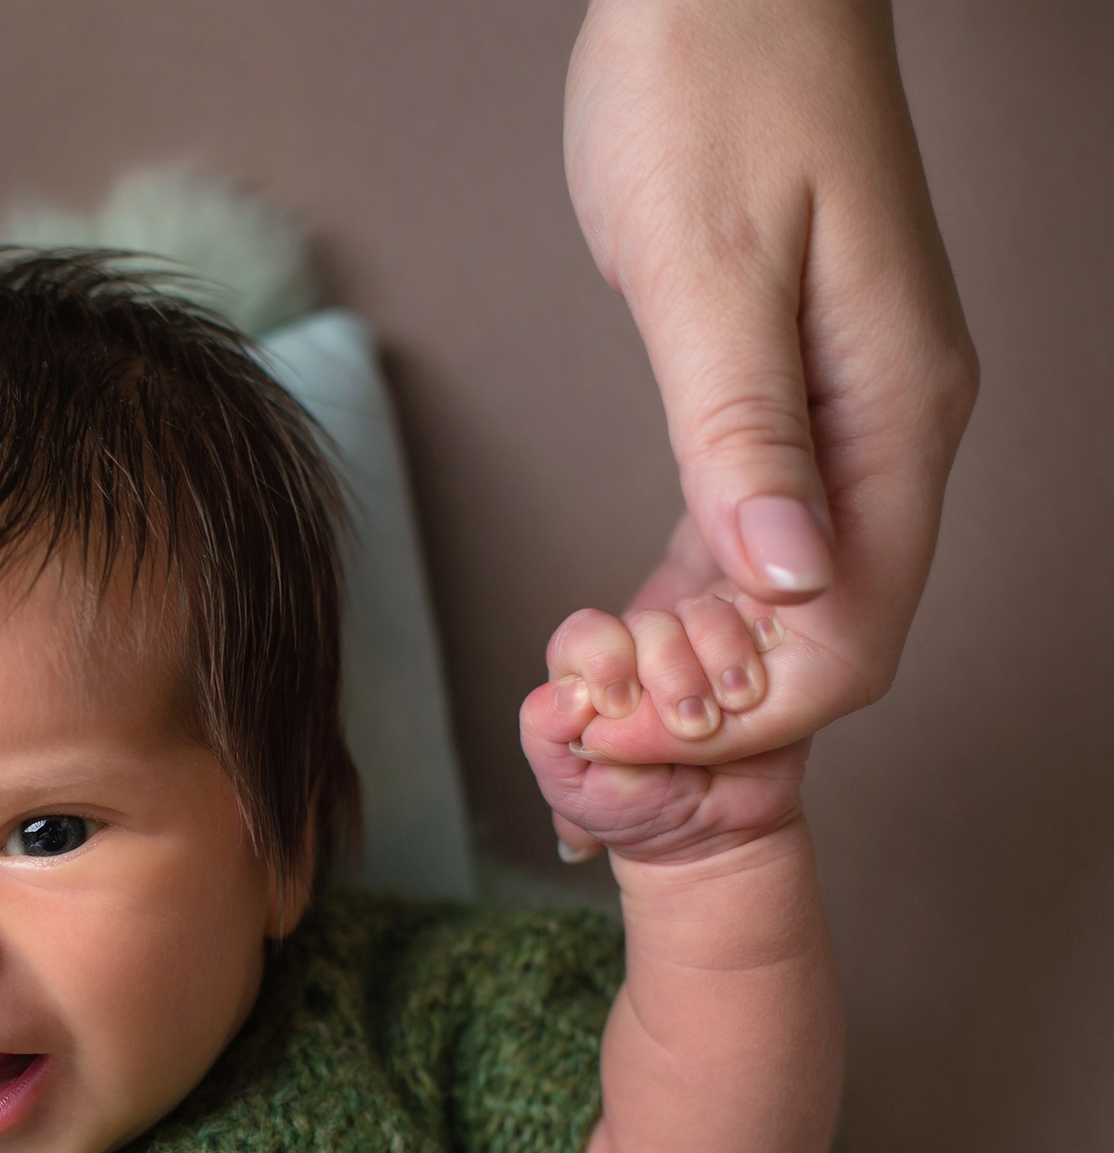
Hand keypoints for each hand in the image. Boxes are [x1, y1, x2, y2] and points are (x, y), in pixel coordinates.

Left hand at [523, 601, 808, 867]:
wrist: (718, 838)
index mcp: (591, 675)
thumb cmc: (637, 811)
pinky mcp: (756, 655)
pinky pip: (758, 626)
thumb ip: (546, 734)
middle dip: (667, 674)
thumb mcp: (572, 788)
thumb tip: (566, 689)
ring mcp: (702, 649)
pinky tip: (750, 694)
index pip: (585, 634)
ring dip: (714, 667)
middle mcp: (644, 653)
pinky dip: (754, 654)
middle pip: (649, 623)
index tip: (618, 707)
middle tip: (686, 726)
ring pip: (705, 617)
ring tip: (721, 719)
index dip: (602, 659)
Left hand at [565, 0, 977, 765]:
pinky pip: (762, 533)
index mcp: (894, 410)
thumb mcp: (705, 269)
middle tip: (581, 737)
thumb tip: (788, 581)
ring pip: (795, 592)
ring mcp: (850, 411)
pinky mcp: (794, 391)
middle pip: (828, 633)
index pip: (851, 633)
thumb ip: (744, 434)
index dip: (742, 716)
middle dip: (714, 708)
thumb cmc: (709, 87)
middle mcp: (892, 425)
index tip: (620, 743)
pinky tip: (627, 629)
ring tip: (587, 705)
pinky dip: (698, 595)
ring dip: (701, 663)